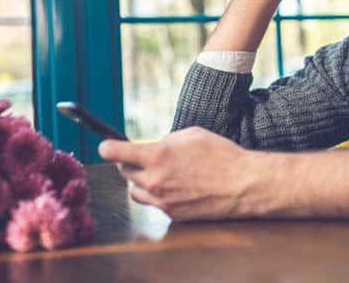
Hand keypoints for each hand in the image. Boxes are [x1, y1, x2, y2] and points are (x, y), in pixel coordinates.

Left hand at [98, 127, 258, 220]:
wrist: (242, 184)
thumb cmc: (221, 155)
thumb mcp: (191, 134)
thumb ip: (165, 140)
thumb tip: (153, 146)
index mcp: (157, 157)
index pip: (115, 153)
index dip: (107, 147)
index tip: (106, 145)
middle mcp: (154, 181)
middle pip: (124, 172)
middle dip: (131, 162)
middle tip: (146, 157)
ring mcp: (162, 200)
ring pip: (136, 191)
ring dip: (142, 181)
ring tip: (161, 173)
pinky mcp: (172, 214)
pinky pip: (154, 203)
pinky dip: (159, 194)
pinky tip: (177, 186)